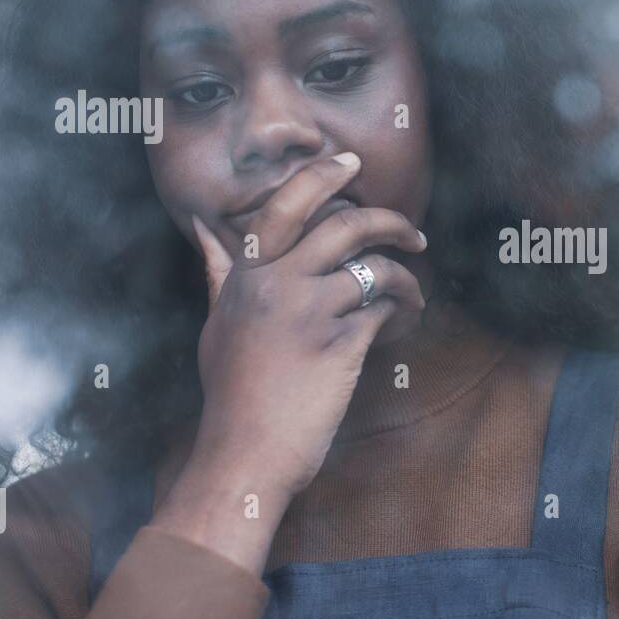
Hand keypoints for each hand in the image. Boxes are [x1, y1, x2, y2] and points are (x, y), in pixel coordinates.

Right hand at [189, 154, 426, 498]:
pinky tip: (403, 324)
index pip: (286, 204)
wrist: (244, 454)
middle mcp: (275, 284)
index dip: (322, 176)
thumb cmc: (231, 393)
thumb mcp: (217, 324)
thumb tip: (205, 228)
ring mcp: (308, 313)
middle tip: (412, 234)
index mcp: (246, 276)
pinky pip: (383, 309)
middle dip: (389, 220)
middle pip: (343, 224)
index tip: (349, 163)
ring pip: (373, 267)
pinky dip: (401, 311)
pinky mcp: (339, 345)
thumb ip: (219, 272)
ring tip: (412, 293)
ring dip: (405, 277)